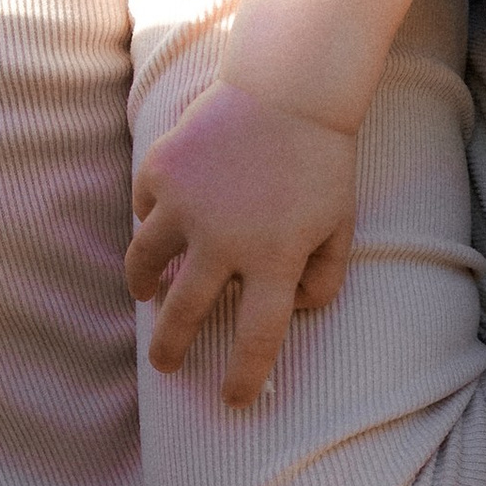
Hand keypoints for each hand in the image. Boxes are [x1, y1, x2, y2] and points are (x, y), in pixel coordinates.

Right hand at [126, 81, 358, 404]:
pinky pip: (145, 209)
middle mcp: (224, 239)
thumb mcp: (340, 225)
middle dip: (171, 350)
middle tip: (166, 365)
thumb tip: (292, 309)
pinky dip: (152, 220)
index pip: (257, 338)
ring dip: (144, 287)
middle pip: (185, 315)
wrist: (290, 86)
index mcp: (275, 259)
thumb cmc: (321, 161)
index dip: (244, 378)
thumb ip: (324, 278)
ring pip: (145, 265)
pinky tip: (161, 223)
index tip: (234, 400)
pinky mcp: (162, 170)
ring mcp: (186, 204)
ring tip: (147, 296)